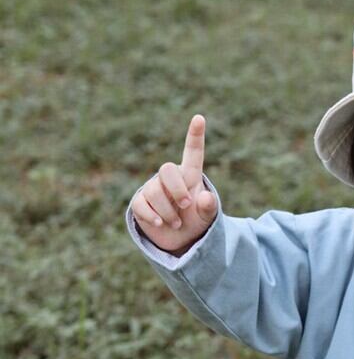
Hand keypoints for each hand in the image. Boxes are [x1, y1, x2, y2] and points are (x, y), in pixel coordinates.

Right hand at [131, 114, 216, 252]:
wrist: (178, 240)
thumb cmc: (195, 221)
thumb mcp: (206, 217)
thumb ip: (208, 207)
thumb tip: (206, 198)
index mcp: (190, 176)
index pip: (192, 152)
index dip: (195, 135)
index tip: (199, 118)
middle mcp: (170, 178)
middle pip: (166, 169)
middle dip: (177, 189)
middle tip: (186, 205)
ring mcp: (153, 188)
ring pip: (154, 191)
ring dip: (168, 211)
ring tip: (177, 222)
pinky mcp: (140, 202)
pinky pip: (141, 204)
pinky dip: (152, 215)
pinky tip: (160, 223)